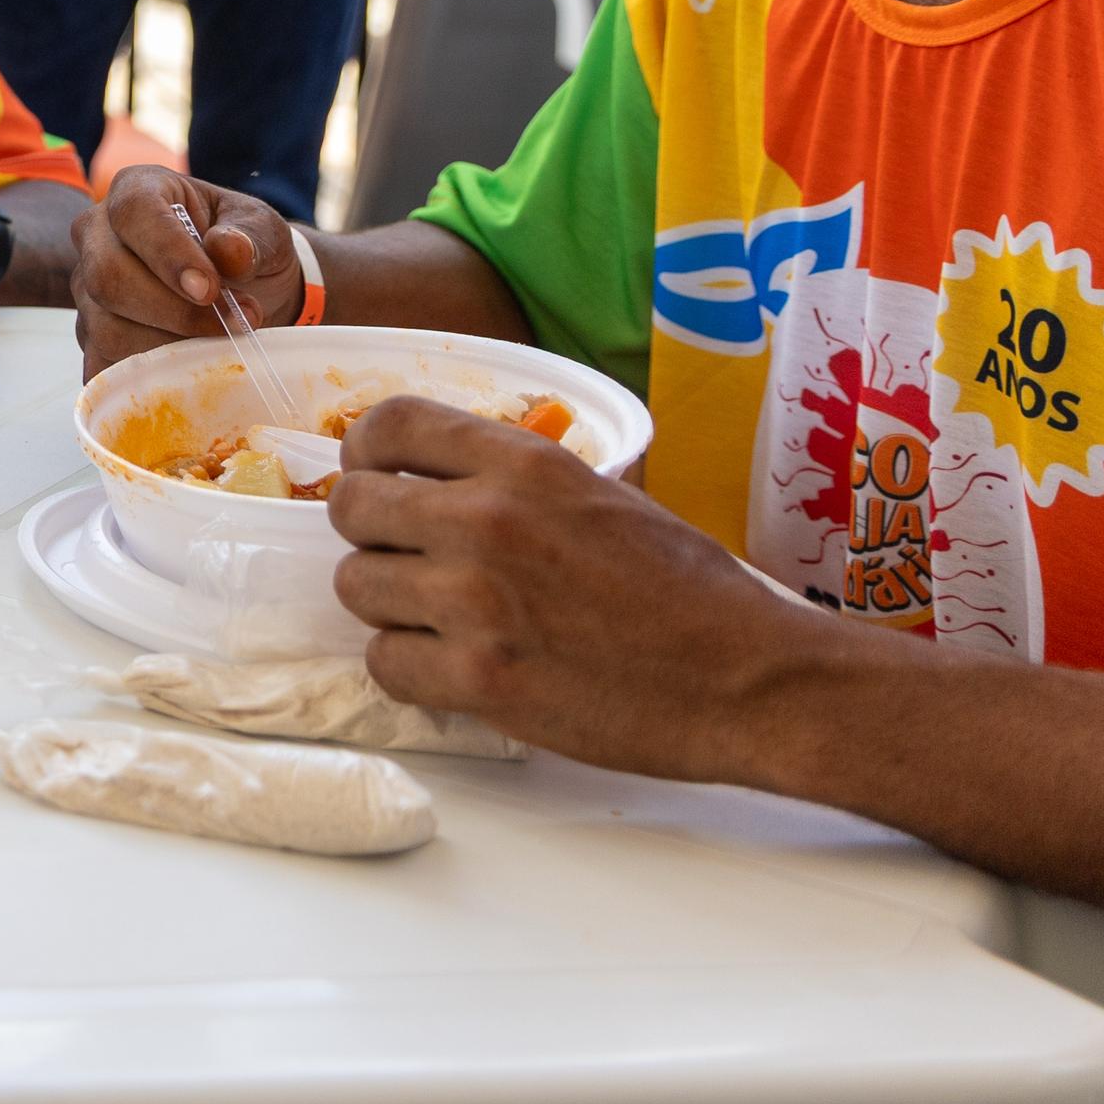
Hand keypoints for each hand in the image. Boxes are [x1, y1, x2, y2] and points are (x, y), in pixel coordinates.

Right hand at [71, 164, 304, 377]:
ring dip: (168, 347)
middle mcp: (97, 233)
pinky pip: (101, 366)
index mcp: (137, 188)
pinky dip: (144, 378)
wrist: (241, 286)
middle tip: (231, 323)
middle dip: (172, 311)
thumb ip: (251, 237)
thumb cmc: (246, 247)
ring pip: (105, 327)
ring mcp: (88, 286)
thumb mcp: (264, 230)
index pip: (134, 212)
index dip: (167, 252)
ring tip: (220, 344)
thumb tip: (229, 252)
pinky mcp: (91, 333)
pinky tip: (186, 372)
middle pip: (107, 276)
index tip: (210, 290)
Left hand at [327, 395, 842, 783]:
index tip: (377, 479)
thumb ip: (516, 481)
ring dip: (389, 606)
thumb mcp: (605, 495)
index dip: (367, 454)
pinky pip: (384, 663)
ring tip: (439, 620)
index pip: (389, 424)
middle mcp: (488, 520)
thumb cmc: (692, 589)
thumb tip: (439, 482)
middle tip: (409, 561)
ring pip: (357, 587)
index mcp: (524, 464)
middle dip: (373, 535)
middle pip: (353, 508)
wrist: (750, 679)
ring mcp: (477, 602)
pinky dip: (409, 670)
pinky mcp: (481, 679)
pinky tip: (453, 669)